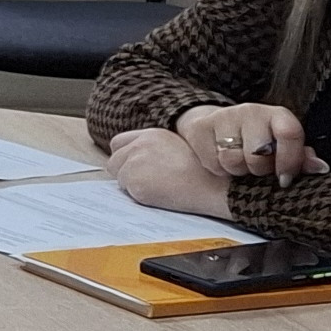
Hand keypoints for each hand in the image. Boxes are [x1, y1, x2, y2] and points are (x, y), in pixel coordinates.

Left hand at [105, 124, 236, 222]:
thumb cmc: (206, 172)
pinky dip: (139, 196)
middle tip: (146, 182)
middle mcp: (140, 144)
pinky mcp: (134, 179)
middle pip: (114, 161)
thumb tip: (140, 162)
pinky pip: (127, 192)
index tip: (134, 169)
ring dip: (133, 185)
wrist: (217, 185)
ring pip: (120, 178)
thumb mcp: (181, 149)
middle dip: (124, 172)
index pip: (119, 143)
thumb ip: (156, 151)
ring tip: (161, 187)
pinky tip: (161, 194)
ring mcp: (135, 161)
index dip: (125, 157)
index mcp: (152, 134)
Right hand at [175, 101, 322, 181]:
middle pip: (258, 154)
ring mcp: (224, 117)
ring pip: (232, 160)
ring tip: (239, 165)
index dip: (289, 160)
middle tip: (256, 168)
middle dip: (258, 169)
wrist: (218, 124)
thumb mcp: (283, 147)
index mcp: (278, 115)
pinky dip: (217, 169)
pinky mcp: (200, 127)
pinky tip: (221, 161)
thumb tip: (320, 168)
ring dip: (236, 171)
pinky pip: (211, 162)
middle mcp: (251, 111)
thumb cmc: (259, 141)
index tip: (284, 179)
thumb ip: (301, 158)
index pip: (289, 133)